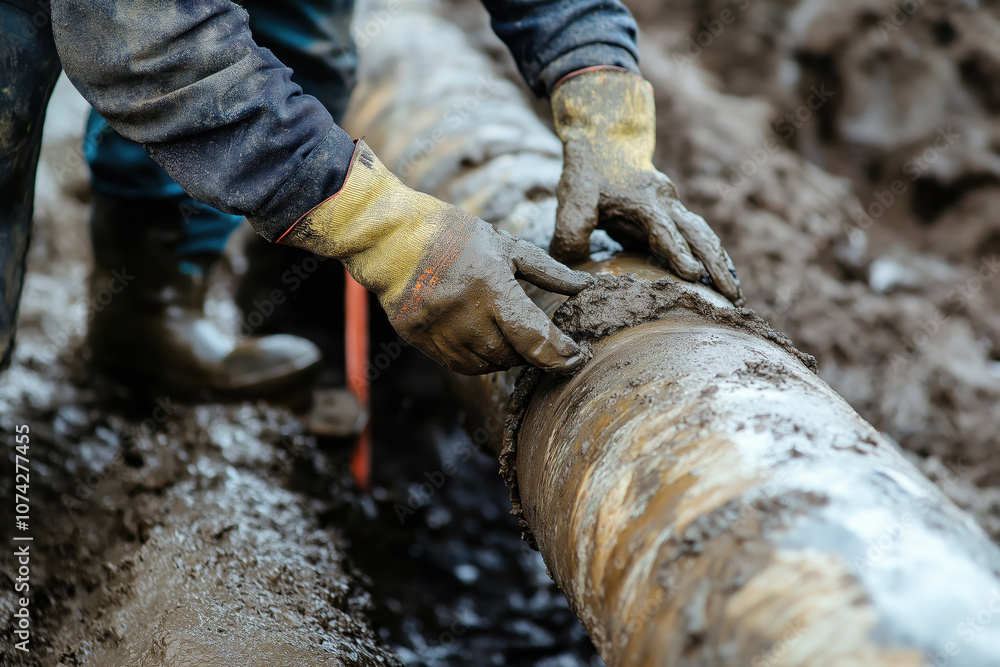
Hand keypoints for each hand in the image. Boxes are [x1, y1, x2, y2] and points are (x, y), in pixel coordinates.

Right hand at [278, 140, 591, 373]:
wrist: (392, 239)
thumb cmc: (454, 235)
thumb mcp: (506, 245)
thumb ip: (547, 272)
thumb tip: (585, 286)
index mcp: (492, 288)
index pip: (537, 340)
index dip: (563, 355)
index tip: (578, 356)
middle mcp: (467, 317)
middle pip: (515, 356)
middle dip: (534, 351)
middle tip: (540, 336)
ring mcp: (442, 333)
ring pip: (489, 365)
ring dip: (507, 356)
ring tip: (508, 332)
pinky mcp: (423, 342)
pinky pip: (462, 365)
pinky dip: (480, 358)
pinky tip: (483, 338)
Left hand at [550, 67, 743, 305]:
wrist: (605, 141)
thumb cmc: (589, 171)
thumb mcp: (574, 196)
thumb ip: (572, 230)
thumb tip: (574, 267)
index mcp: (646, 199)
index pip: (666, 229)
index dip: (679, 252)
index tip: (693, 274)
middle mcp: (667, 203)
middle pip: (700, 236)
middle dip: (717, 266)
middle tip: (733, 299)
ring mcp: (674, 209)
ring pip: (705, 238)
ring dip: (721, 266)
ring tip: (736, 298)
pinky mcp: (672, 218)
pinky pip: (698, 241)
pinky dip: (712, 260)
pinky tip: (722, 283)